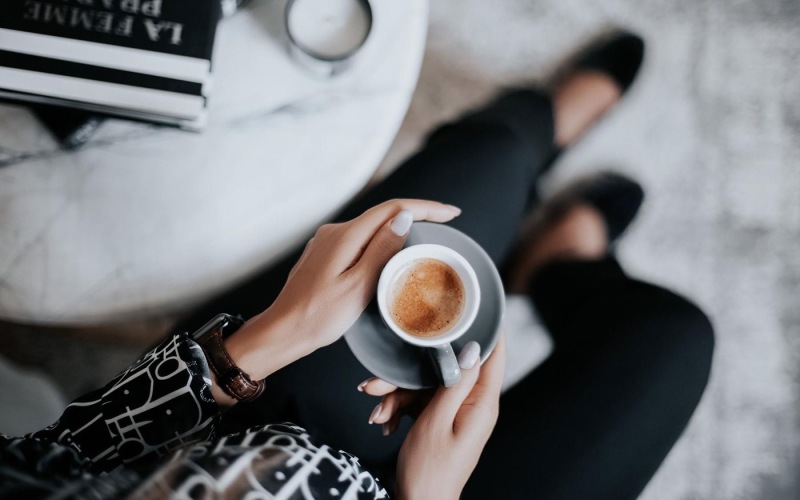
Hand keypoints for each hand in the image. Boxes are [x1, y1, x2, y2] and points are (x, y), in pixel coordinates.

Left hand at [221, 200, 460, 390]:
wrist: (283, 331)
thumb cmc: (319, 315)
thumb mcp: (359, 286)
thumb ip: (382, 250)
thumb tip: (404, 218)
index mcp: (345, 236)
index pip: (393, 209)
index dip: (426, 208)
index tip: (451, 213)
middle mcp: (335, 232)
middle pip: (383, 215)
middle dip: (417, 214)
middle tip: (446, 222)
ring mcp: (328, 242)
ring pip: (371, 227)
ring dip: (399, 227)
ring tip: (426, 234)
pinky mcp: (325, 255)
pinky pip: (360, 240)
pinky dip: (382, 241)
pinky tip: (392, 252)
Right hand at [362, 335, 506, 499]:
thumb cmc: (430, 471)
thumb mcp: (437, 421)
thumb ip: (454, 383)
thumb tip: (472, 349)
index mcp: (482, 404)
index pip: (494, 356)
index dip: (488, 328)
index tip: (478, 303)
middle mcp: (474, 405)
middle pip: (447, 371)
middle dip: (411, 376)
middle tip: (379, 384)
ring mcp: (458, 413)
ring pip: (428, 385)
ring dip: (398, 396)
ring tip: (376, 412)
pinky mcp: (443, 420)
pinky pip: (422, 401)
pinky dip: (400, 409)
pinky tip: (384, 422)